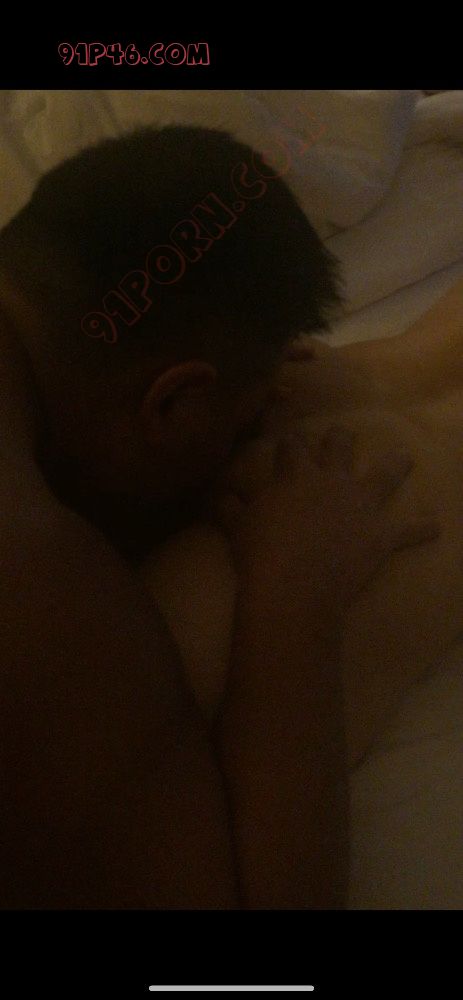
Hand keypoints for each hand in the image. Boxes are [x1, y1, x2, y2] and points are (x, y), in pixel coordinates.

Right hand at [208, 425, 440, 613]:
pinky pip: (408, 530)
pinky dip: (422, 529)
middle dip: (340, 438)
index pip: (292, 445)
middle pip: (339, 446)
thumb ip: (230, 507)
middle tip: (341, 434)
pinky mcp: (381, 534)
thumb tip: (219, 494)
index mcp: (295, 475)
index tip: (288, 434)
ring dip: (395, 465)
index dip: (290, 439)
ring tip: (405, 458)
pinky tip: (435, 527)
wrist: (293, 586)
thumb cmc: (260, 554)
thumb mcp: (237, 527)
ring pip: (384, 475)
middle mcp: (332, 480)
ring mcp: (361, 505)